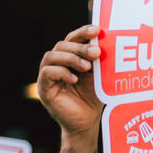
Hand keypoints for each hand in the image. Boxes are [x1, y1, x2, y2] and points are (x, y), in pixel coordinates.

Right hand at [38, 25, 104, 152]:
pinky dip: (61, 72)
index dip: (83, 32)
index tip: (97, 30)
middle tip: (96, 52)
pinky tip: (74, 78)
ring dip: (71, 58)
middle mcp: (56, 63)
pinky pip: (47, 73)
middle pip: (62, 45)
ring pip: (52, 56)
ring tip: (86, 67)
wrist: (87, 122)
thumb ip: (100, 61)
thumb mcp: (99, 76)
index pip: (73, 38)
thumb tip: (108, 42)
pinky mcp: (44, 88)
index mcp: (69, 56)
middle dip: (80, 47)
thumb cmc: (93, 97)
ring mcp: (48, 75)